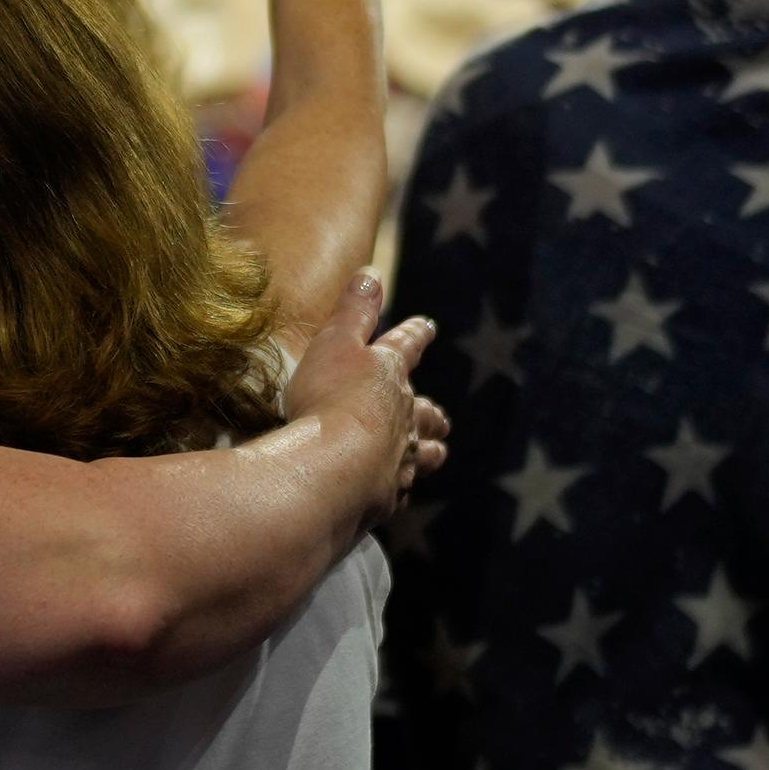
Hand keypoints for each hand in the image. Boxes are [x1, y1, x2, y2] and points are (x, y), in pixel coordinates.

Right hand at [279, 272, 446, 528]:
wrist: (333, 470)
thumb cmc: (329, 400)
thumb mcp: (336, 342)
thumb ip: (354, 309)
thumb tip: (372, 272)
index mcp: (390, 375)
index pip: (407, 347)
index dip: (415, 335)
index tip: (427, 327)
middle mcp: (404, 419)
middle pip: (426, 412)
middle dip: (431, 410)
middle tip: (439, 413)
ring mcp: (400, 460)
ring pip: (424, 454)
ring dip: (429, 450)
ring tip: (435, 451)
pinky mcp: (387, 497)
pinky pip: (401, 490)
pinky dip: (401, 485)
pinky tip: (396, 489)